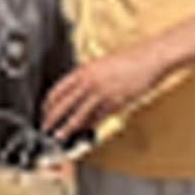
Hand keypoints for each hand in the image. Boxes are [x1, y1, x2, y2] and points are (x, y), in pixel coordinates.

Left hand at [43, 45, 166, 141]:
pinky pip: (98, 117)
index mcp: (84, 70)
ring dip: (67, 127)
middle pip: (64, 103)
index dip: (49, 102)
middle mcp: (90, 82)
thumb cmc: (129, 59)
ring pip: (79, 115)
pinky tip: (83, 131)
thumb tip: (78, 90)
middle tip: (46, 127)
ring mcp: (102, 94)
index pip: (59, 89)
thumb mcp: (101, 63)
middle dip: (52, 117)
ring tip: (60, 135)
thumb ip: (88, 77)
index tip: (44, 110)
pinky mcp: (115, 103)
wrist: (149, 58)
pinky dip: (89, 126)